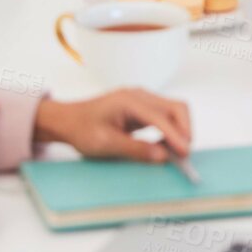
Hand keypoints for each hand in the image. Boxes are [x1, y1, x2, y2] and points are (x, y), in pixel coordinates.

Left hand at [33, 88, 192, 162]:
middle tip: (184, 154)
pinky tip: (167, 146)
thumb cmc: (81, 129)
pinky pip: (165, 116)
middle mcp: (139, 95)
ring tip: (177, 152)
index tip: (184, 153)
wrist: (67, 120)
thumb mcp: (105, 144)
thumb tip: (162, 156)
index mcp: (129, 101)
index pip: (162, 117)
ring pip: (174, 110)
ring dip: (180, 130)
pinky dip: (172, 130)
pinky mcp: (143, 107)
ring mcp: (142, 99)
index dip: (176, 136)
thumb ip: (135, 149)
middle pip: (176, 107)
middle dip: (185, 130)